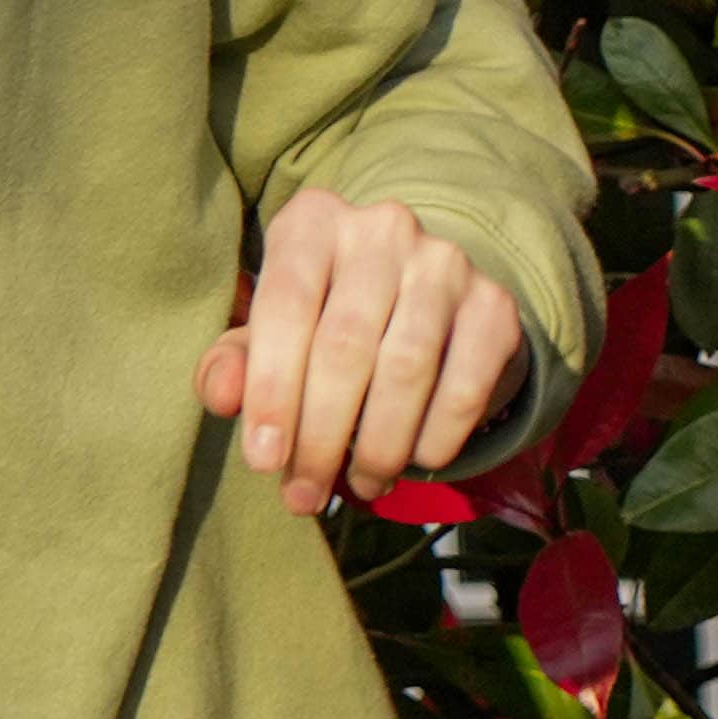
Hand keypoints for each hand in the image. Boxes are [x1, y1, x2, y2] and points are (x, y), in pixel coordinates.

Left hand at [210, 185, 530, 514]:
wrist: (424, 303)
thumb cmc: (323, 321)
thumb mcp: (271, 333)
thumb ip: (236, 362)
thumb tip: (221, 396)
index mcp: (312, 223)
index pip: (285, 305)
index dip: (271, 389)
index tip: (263, 461)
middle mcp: (382, 228)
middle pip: (344, 345)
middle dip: (320, 436)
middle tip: (304, 495)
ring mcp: (446, 262)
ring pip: (406, 369)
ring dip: (378, 446)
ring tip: (360, 485)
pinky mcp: (495, 305)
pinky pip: (465, 386)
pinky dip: (437, 437)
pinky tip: (415, 461)